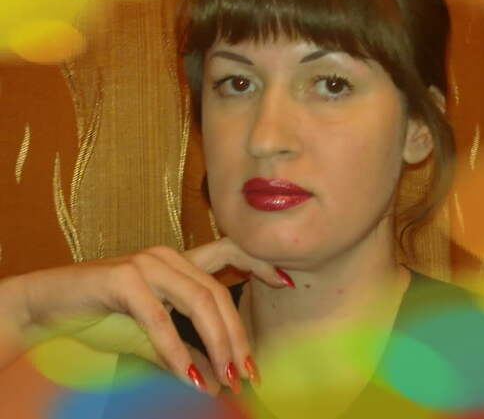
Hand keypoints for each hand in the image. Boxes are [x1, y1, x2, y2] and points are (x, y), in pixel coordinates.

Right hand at [0, 239, 290, 393]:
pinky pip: (158, 317)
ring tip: (229, 377)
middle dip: (238, 335)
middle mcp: (167, 255)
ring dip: (217, 343)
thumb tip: (220, 380)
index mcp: (179, 261)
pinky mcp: (121, 277)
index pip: (230, 251)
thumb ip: (188, 350)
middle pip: (218, 292)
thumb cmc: (103, 318)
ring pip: (198, 299)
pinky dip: (175, 350)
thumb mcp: (154, 337)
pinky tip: (187, 376)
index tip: (288, 282)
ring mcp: (145, 263)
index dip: (261, 262)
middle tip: (249, 373)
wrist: (47, 308)